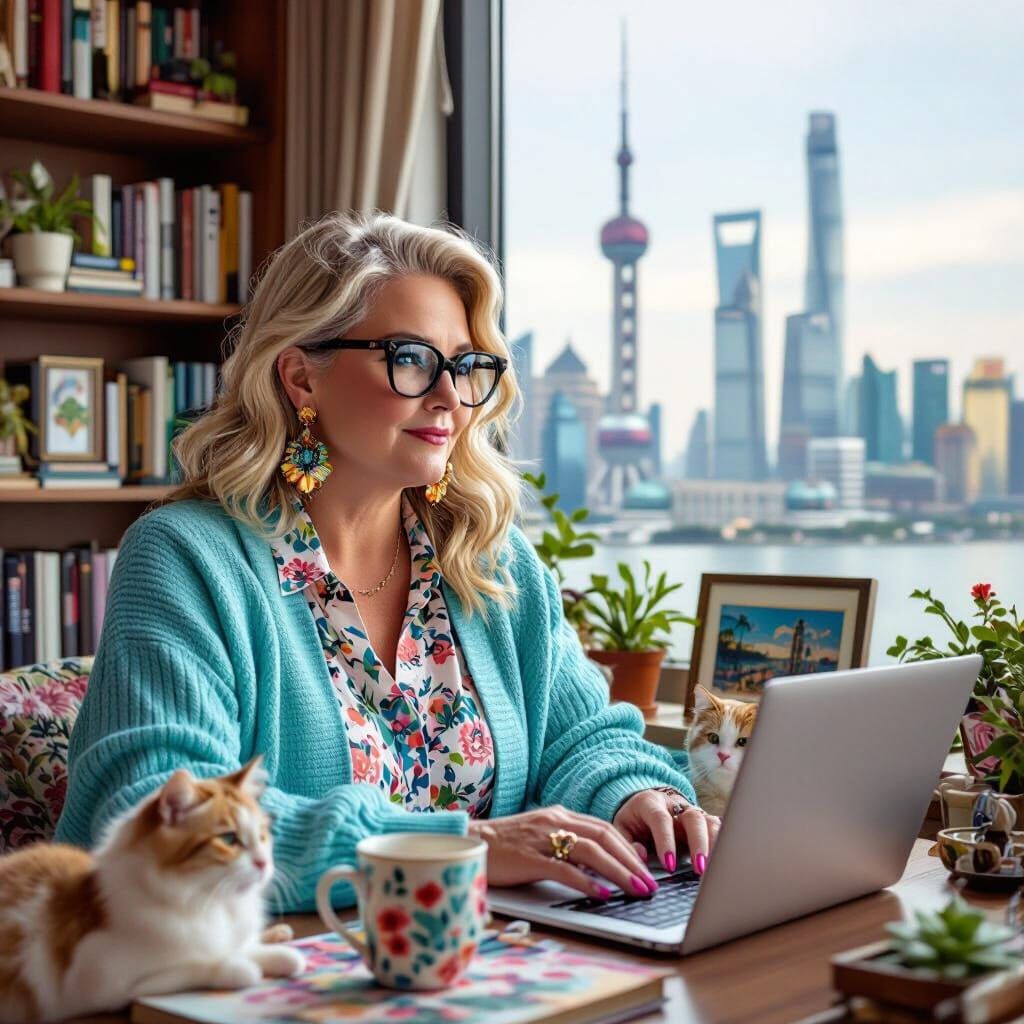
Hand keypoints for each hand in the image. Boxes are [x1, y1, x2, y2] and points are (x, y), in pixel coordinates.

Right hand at [468, 806, 660, 899]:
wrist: (469, 840)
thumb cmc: (506, 844)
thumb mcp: (542, 836)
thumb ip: (569, 842)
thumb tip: (602, 860)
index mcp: (559, 815)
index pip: (603, 828)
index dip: (628, 847)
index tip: (646, 866)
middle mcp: (554, 821)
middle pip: (603, 837)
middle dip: (630, 861)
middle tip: (650, 883)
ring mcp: (542, 838)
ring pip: (589, 851)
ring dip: (617, 871)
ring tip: (636, 889)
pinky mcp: (529, 857)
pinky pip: (563, 868)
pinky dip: (585, 880)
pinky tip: (601, 893)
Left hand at [613, 789, 719, 874]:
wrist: (647, 804)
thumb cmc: (634, 820)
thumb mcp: (622, 828)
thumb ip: (628, 843)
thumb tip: (641, 857)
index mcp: (652, 803)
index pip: (661, 820)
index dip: (666, 841)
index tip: (669, 864)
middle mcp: (676, 805)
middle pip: (693, 818)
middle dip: (698, 843)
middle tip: (699, 869)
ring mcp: (693, 813)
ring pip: (709, 823)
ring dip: (714, 845)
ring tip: (715, 869)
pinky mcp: (704, 823)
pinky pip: (718, 830)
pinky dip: (723, 845)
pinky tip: (723, 863)